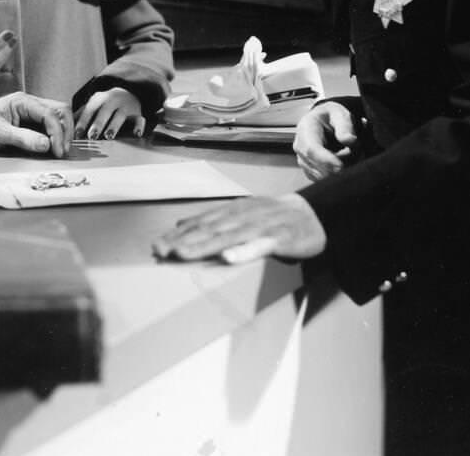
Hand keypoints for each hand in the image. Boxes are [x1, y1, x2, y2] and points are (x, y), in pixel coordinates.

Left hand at [0, 92, 70, 158]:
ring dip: (64, 132)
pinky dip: (58, 135)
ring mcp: (34, 111)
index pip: (49, 114)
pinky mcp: (34, 121)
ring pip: (59, 116)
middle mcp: (31, 103)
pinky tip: (56, 147)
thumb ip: (22, 138)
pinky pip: (53, 124)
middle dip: (65, 131)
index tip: (58, 151)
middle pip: (60, 110)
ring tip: (60, 150)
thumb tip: (46, 144)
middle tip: (62, 151)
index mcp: (23, 101)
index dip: (57, 133)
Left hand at [75, 87, 144, 139]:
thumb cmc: (105, 103)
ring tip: (108, 136)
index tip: (77, 133)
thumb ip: (81, 115)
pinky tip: (136, 134)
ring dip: (114, 126)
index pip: (89, 109)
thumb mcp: (93, 104)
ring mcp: (125, 106)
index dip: (83, 121)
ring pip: (120, 116)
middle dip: (97, 124)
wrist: (128, 91)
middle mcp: (112, 101)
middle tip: (91, 136)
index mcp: (99, 99)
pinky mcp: (137, 113)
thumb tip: (66, 128)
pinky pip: (140, 119)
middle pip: (104, 112)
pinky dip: (139, 127)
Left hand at [152, 193, 325, 263]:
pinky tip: (228, 257)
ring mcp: (261, 227)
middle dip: (182, 241)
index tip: (156, 246)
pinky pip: (260, 246)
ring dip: (203, 246)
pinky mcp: (279, 239)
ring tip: (182, 254)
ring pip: (228, 237)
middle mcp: (243, 216)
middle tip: (159, 252)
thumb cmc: (273, 218)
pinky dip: (243, 251)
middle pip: (208, 230)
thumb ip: (212, 220)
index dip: (177, 235)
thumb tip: (180, 224)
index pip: (200, 223)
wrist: (313, 214)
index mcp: (232, 211)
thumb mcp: (240, 214)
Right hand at [293, 102, 358, 181]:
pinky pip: (326, 179)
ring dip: (341, 170)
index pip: (311, 149)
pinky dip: (338, 174)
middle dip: (340, 166)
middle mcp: (300, 147)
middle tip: (358, 153)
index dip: (325, 160)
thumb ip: (345, 126)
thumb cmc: (331, 117)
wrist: (324, 121)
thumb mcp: (340, 114)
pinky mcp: (310, 171)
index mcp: (306, 129)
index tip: (341, 167)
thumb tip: (349, 140)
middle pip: (317, 166)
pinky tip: (345, 161)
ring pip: (323, 175)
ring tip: (351, 153)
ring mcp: (303, 161)